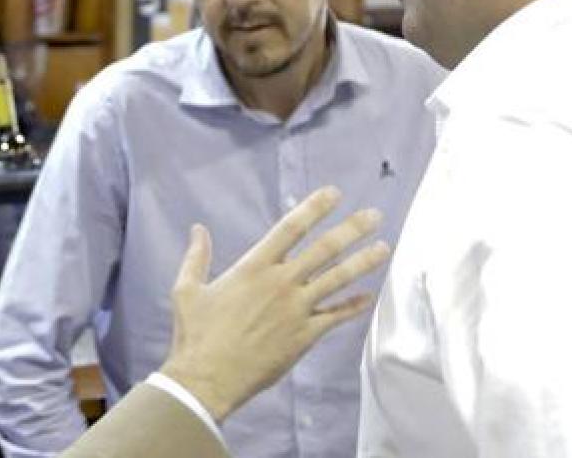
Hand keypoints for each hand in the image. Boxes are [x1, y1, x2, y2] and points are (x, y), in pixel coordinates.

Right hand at [158, 186, 389, 421]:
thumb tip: (198, 229)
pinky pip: (336, 317)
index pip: (290, 228)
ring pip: (338, 279)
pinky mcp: (305, 336)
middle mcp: (280, 283)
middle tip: (374, 215)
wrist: (208, 378)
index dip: (314, 208)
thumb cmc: (195, 334)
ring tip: (384, 248)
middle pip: (324, 248)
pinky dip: (353, 306)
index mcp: (253, 267)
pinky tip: (368, 296)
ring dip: (363, 262)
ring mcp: (296, 310)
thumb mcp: (187, 289)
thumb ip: (196, 257)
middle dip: (352, 229)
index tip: (334, 193)